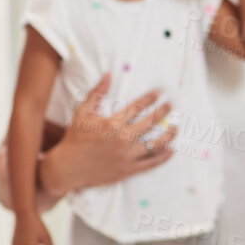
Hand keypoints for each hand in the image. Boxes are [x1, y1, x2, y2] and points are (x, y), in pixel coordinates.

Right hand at [43, 74, 176, 195]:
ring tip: (176, 128)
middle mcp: (122, 139)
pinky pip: (151, 163)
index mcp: (112, 124)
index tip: (158, 93)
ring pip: (155, 144)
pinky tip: (171, 150)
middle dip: (163, 112)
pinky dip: (163, 157)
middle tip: (170, 105)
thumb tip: (108, 75)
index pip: (137, 107)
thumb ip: (97, 93)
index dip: (149, 99)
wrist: (68, 168)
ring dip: (168, 135)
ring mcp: (127, 156)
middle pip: (150, 122)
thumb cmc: (74, 138)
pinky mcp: (128, 170)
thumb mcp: (82, 113)